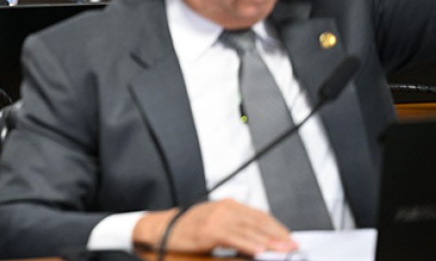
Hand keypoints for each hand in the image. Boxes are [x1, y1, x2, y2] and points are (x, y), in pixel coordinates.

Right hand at [133, 199, 296, 256]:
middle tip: (293, 245)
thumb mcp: (215, 225)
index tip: (290, 238)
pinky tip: (259, 251)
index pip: (259, 215)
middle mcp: (224, 208)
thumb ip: (237, 230)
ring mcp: (216, 218)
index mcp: (228, 205)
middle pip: (258, 221)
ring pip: (249, 229)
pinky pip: (234, 238)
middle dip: (278, 235)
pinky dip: (248, 244)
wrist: (162, 228)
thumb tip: (259, 244)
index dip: (277, 227)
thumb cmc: (188, 228)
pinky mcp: (209, 230)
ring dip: (268, 241)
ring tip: (282, 250)